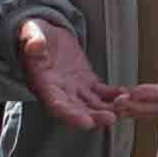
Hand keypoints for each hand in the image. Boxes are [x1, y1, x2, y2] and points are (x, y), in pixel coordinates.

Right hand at [15, 16, 157, 129]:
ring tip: (126, 107)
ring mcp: (75, 88)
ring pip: (92, 104)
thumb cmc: (33, 35)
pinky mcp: (86, 81)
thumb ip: (32, 40)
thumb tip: (34, 46)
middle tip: (112, 118)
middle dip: (94, 116)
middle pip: (78, 110)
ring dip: (108, 108)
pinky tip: (126, 94)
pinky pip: (102, 92)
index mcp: (44, 84)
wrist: (44, 35)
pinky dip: (114, 95)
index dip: (70, 115)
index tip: (86, 123)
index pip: (56, 104)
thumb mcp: (30, 33)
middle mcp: (59, 92)